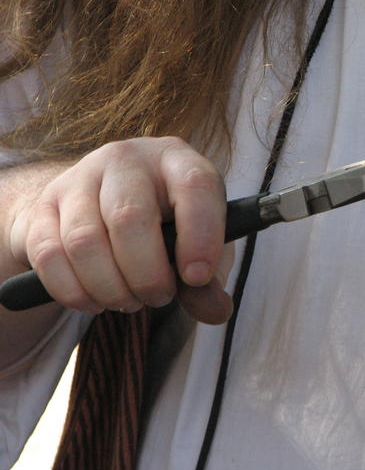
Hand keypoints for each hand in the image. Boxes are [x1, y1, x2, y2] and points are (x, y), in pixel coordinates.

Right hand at [7, 137, 232, 323]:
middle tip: (159, 297)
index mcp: (178, 161)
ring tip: (128, 301)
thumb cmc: (167, 227)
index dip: (200, 236)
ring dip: (110, 288)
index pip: (195, 186)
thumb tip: (216, 310)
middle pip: (130, 218)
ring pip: (85, 241)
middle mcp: (127, 159)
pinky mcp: (43, 204)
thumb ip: (210, 280)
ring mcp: (79, 177)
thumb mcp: (199, 246)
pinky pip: (49, 256)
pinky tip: (95, 301)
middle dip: (147, 275)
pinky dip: (73, 292)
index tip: (197, 277)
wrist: (102, 209)